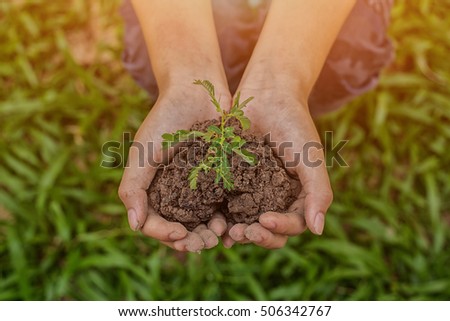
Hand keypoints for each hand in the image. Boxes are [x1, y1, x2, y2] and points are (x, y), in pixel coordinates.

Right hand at [118, 84, 229, 251]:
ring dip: (207, 234)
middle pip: (178, 229)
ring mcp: (198, 189)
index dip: (164, 234)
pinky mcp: (219, 180)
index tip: (180, 235)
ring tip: (218, 235)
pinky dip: (224, 219)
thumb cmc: (165, 120)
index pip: (153, 223)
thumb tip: (134, 226)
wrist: (197, 92)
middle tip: (204, 244)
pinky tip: (230, 223)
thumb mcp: (143, 153)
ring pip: (200, 223)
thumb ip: (134, 187)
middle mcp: (174, 193)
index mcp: (153, 190)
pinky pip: (221, 207)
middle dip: (190, 241)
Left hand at [226, 85, 332, 248]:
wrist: (268, 95)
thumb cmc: (294, 125)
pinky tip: (214, 224)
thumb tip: (318, 230)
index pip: (294, 224)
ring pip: (248, 224)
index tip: (265, 221)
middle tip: (243, 233)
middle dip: (259, 236)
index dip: (281, 228)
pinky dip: (222, 219)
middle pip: (271, 231)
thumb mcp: (309, 158)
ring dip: (240, 233)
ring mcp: (253, 192)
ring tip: (227, 232)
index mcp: (299, 196)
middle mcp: (277, 199)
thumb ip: (318, 192)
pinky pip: (227, 207)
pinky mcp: (232, 183)